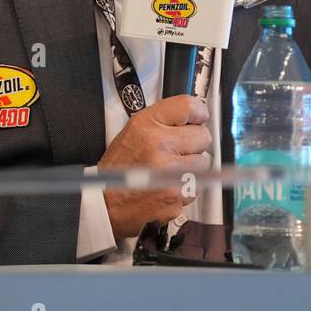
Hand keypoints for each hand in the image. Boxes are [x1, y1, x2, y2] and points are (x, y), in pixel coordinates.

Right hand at [97, 95, 211, 239]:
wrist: (106, 203)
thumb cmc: (119, 168)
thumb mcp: (134, 131)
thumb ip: (164, 121)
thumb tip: (195, 117)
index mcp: (147, 126)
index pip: (189, 107)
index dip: (198, 113)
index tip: (198, 119)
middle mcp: (160, 146)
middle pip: (203, 136)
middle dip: (194, 144)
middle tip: (177, 150)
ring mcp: (171, 172)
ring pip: (203, 163)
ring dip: (191, 168)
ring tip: (169, 170)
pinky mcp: (178, 195)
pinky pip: (196, 186)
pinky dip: (185, 188)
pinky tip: (167, 186)